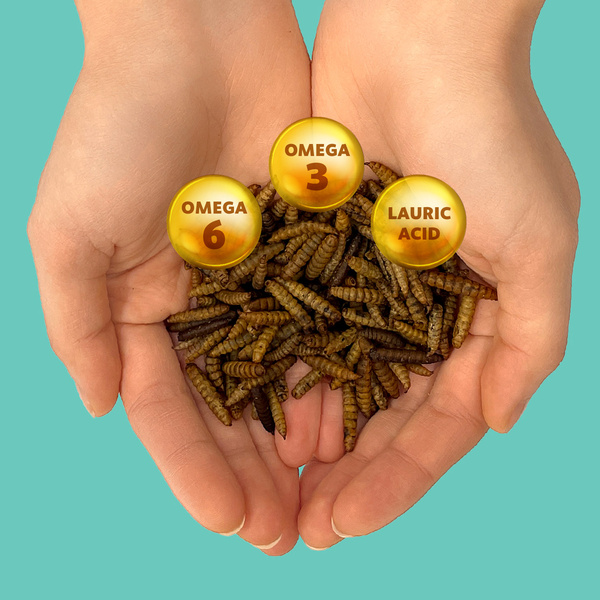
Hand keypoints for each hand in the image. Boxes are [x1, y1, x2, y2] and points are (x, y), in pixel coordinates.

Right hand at [28, 0, 311, 553]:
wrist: (192, 37)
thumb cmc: (117, 125)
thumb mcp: (68, 230)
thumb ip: (78, 323)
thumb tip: (102, 407)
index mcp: (143, 308)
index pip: (170, 411)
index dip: (196, 470)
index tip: (231, 522)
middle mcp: (204, 304)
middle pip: (232, 408)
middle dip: (254, 471)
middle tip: (286, 533)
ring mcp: (259, 280)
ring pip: (284, 376)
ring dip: (302, 439)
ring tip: (327, 498)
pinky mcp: (306, 248)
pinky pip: (327, 322)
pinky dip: (339, 373)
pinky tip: (358, 423)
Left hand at [299, 0, 578, 547]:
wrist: (421, 39)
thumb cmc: (491, 136)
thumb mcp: (541, 245)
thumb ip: (529, 342)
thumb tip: (498, 424)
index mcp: (473, 319)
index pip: (436, 423)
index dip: (396, 479)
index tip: (348, 523)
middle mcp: (415, 311)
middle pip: (378, 414)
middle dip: (345, 473)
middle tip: (304, 528)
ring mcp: (361, 283)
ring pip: (330, 378)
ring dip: (305, 435)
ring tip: (272, 490)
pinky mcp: (313, 250)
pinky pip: (292, 322)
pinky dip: (275, 368)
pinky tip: (251, 416)